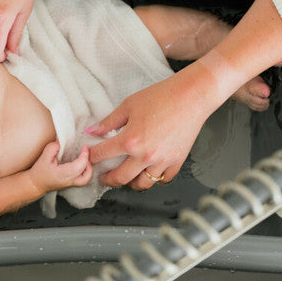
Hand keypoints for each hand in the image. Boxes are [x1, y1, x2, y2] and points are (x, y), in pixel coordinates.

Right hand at [29, 141, 92, 192]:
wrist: (36, 184)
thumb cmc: (39, 173)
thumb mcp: (43, 158)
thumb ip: (52, 148)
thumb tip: (61, 142)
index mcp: (62, 174)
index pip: (78, 167)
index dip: (84, 156)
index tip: (84, 147)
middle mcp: (68, 180)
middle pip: (86, 176)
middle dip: (89, 162)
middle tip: (86, 153)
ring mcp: (71, 184)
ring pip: (86, 180)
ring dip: (89, 169)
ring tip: (84, 159)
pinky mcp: (71, 183)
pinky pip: (83, 179)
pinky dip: (86, 171)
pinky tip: (82, 164)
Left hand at [89, 69, 219, 190]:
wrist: (192, 96)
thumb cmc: (163, 96)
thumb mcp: (129, 105)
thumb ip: (109, 121)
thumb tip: (93, 131)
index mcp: (130, 140)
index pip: (102, 154)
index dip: (92, 157)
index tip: (89, 157)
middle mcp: (145, 155)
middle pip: (120, 178)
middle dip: (107, 179)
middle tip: (103, 177)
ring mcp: (162, 161)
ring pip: (141, 183)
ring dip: (130, 182)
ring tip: (125, 177)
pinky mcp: (176, 162)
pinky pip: (162, 179)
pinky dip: (154, 178)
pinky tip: (148, 171)